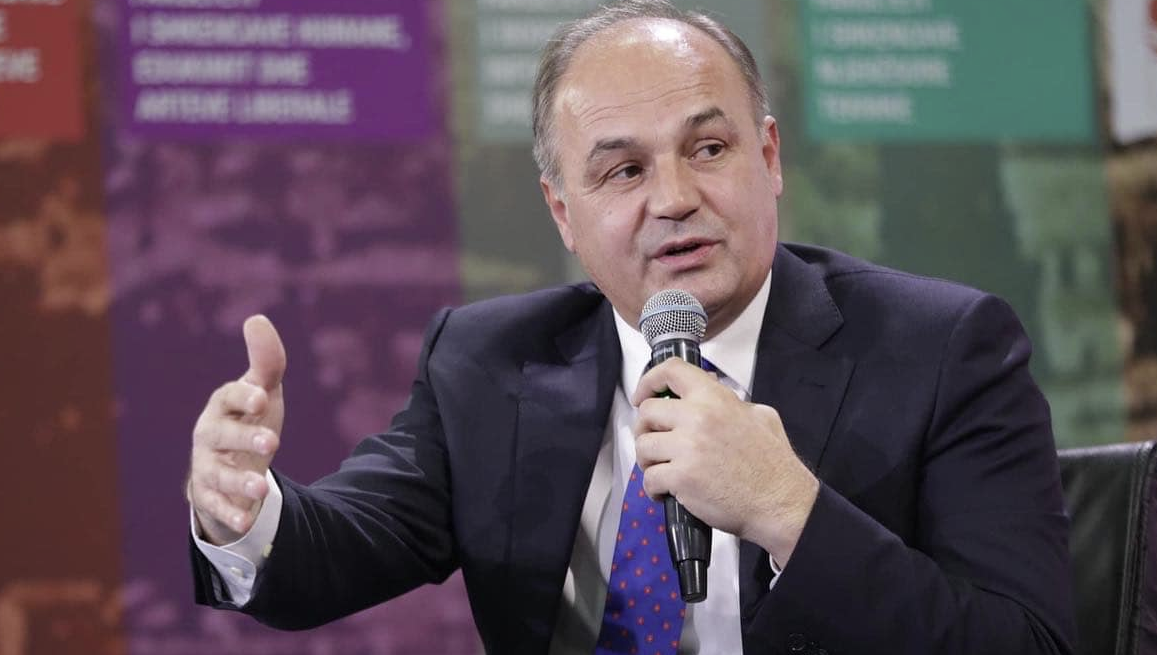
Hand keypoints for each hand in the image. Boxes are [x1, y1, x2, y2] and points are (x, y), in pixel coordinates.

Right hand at [187, 315, 286, 544]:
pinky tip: (247, 520)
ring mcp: (206, 466)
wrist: (231, 463)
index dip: (243, 396)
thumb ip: (267, 361)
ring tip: (261, 489)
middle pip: (220, 436)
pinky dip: (229, 513)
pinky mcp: (209, 496)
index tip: (261, 398)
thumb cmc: (249, 419)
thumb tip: (257, 319)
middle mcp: (209, 435)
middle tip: (273, 444)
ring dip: (238, 482)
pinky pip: (215, 506)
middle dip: (244, 439)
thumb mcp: (263, 392)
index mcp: (223, 405)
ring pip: (217, 475)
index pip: (228, 397)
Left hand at [631, 358, 818, 564]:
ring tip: (662, 470)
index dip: (649, 381)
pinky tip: (667, 492)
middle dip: (646, 428)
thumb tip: (711, 391)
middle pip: (647, 412)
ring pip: (643, 446)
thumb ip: (731, 401)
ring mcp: (688, 448)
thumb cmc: (773, 465)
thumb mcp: (760, 416)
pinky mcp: (682, 478)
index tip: (642, 396)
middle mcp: (698, 418)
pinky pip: (649, 479)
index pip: (671, 371)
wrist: (781, 503)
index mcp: (715, 399)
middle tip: (655, 441)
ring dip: (648, 461)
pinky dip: (654, 488)